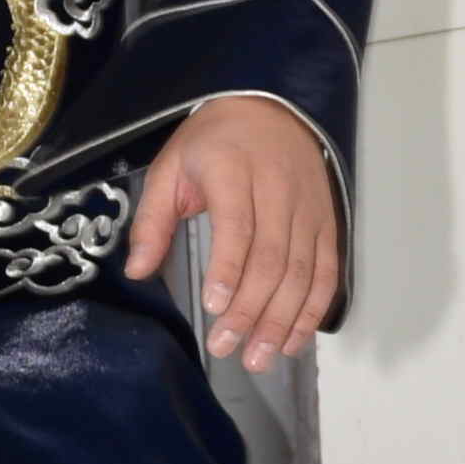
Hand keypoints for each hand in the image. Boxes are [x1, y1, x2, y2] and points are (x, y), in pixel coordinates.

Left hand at [128, 95, 342, 367]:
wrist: (270, 106)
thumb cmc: (214, 142)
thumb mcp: (171, 168)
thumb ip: (153, 220)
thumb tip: (138, 271)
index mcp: (233, 170)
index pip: (237, 225)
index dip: (229, 269)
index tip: (215, 308)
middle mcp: (278, 190)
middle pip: (272, 259)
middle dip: (251, 310)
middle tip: (228, 349)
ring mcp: (307, 208)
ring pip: (302, 271)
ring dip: (282, 320)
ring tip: (259, 357)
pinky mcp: (326, 223)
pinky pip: (326, 271)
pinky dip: (312, 309)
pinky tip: (293, 340)